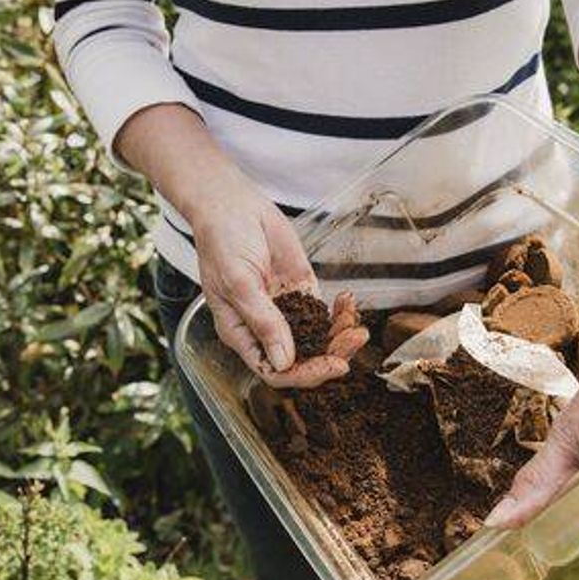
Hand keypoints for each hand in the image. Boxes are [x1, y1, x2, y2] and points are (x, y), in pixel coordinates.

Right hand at [191, 184, 361, 387]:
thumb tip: (283, 361)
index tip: (332, 365)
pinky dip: (340, 312)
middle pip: (301, 359)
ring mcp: (285, 311)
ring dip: (340, 335)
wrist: (233, 205)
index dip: (304, 374)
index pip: (274, 370)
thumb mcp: (239, 283)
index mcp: (241, 333)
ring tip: (355, 323)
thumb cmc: (222, 242)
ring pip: (317, 339)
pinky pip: (324, 313)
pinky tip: (349, 303)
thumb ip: (263, 321)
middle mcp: (264, 328)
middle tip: (354, 339)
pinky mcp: (301, 291)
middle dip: (330, 354)